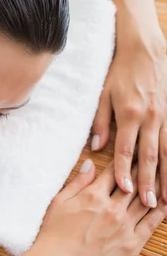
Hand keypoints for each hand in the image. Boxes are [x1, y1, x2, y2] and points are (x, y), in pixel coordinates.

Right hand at [28, 160, 166, 255]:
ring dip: (155, 186)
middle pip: (133, 183)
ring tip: (161, 176)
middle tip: (149, 159)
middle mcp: (111, 208)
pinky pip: (152, 223)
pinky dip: (160, 210)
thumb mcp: (59, 202)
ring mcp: (124, 227)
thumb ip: (78, 182)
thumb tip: (91, 163)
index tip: (133, 151)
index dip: (125, 159)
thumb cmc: (54, 234)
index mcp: (92, 195)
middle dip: (142, 169)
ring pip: (145, 200)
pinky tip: (164, 202)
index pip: (114, 172)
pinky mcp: (132, 244)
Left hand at [91, 41, 166, 206]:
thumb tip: (95, 147)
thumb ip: (100, 122)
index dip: (125, 171)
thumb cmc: (120, 73)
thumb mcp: (103, 94)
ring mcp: (165, 117)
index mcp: (129, 114)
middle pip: (150, 156)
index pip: (127, 150)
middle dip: (150, 181)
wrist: (144, 52)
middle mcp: (150, 118)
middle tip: (150, 203)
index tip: (125, 190)